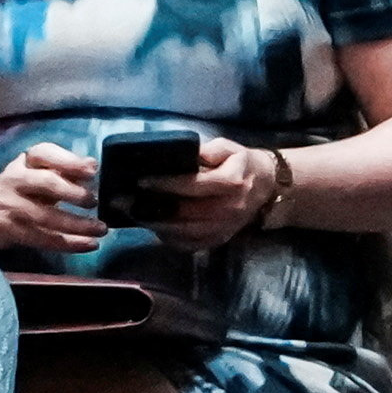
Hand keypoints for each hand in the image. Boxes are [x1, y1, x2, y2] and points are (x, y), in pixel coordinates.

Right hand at [0, 144, 105, 255]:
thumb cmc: (25, 187)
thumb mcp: (39, 171)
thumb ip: (65, 168)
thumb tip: (92, 164)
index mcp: (25, 162)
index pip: (44, 153)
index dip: (69, 161)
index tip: (92, 170)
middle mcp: (15, 180)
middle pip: (46, 183)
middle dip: (73, 192)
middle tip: (94, 201)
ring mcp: (12, 207)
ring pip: (47, 216)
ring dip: (78, 225)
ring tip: (100, 229)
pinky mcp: (14, 230)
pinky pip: (45, 239)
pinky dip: (71, 244)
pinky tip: (91, 244)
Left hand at [146, 136, 273, 246]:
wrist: (266, 186)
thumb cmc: (241, 163)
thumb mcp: (227, 147)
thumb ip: (205, 150)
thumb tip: (179, 155)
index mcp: (232, 183)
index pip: (194, 186)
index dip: (166, 184)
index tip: (141, 181)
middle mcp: (230, 209)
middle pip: (186, 213)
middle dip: (153, 208)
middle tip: (125, 201)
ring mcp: (226, 227)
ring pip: (186, 232)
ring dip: (157, 225)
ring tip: (134, 213)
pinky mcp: (221, 239)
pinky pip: (191, 244)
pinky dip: (169, 238)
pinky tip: (154, 227)